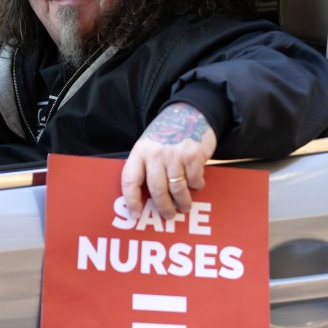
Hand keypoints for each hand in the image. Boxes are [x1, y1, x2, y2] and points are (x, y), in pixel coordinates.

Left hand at [121, 102, 216, 218]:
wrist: (190, 111)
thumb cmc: (167, 133)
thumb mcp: (149, 145)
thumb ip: (145, 166)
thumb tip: (145, 198)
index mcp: (140, 152)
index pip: (130, 180)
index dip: (131, 200)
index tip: (136, 214)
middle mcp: (156, 154)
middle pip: (157, 190)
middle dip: (163, 207)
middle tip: (168, 216)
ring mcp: (175, 155)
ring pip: (177, 189)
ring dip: (182, 202)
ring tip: (184, 207)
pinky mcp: (193, 155)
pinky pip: (194, 180)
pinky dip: (196, 186)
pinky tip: (196, 185)